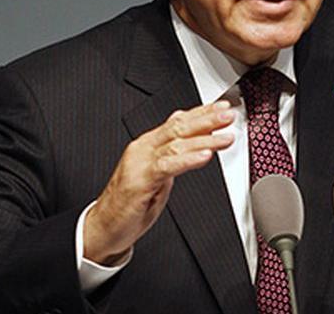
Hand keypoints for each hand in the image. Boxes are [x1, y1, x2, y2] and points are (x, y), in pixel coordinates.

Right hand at [83, 101, 235, 264]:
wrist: (105, 225)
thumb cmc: (131, 203)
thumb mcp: (159, 175)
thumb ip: (173, 156)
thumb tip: (193, 142)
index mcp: (148, 144)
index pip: (178, 121)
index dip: (202, 113)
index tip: (223, 108)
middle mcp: (144, 148)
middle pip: (178, 127)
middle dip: (206, 120)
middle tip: (228, 115)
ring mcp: (140, 163)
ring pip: (176, 144)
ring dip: (204, 140)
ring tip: (225, 137)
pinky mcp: (140, 181)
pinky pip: (167, 166)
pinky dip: (187, 160)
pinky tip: (204, 157)